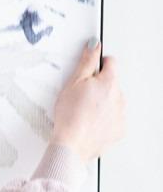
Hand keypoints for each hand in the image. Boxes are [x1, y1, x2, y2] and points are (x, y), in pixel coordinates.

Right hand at [51, 39, 125, 163]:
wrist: (72, 145)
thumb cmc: (70, 116)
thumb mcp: (73, 82)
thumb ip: (87, 61)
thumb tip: (94, 46)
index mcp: (109, 82)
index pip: (110, 62)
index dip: (98, 64)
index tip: (90, 71)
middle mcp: (119, 97)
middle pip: (111, 83)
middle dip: (98, 86)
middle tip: (81, 95)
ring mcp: (120, 114)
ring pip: (113, 101)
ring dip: (102, 102)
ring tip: (84, 110)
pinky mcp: (118, 129)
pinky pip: (113, 118)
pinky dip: (104, 118)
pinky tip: (90, 121)